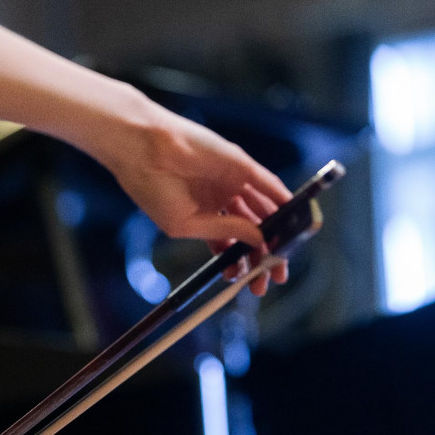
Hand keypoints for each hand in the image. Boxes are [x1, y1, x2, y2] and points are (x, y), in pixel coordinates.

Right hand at [94, 101, 291, 295]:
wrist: (141, 153)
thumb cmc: (152, 189)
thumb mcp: (187, 224)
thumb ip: (224, 231)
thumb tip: (258, 240)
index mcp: (204, 214)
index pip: (233, 241)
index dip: (245, 261)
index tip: (254, 282)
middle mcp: (221, 198)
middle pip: (253, 228)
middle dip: (265, 253)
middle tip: (274, 277)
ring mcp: (232, 181)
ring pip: (263, 209)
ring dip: (278, 232)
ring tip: (283, 256)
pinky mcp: (239, 163)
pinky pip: (267, 183)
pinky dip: (281, 199)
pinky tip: (293, 217)